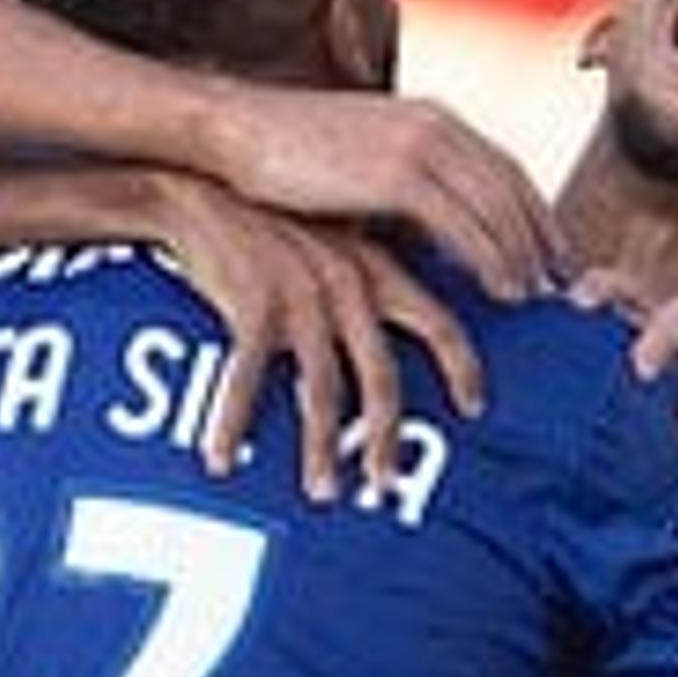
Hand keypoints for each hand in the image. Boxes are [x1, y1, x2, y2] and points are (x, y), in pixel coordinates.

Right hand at [153, 184, 481, 492]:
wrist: (200, 184)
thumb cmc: (267, 223)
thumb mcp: (333, 241)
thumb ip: (365, 281)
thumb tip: (385, 330)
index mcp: (374, 270)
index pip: (440, 322)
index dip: (463, 367)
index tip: (477, 407)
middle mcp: (347, 285)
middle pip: (381, 378)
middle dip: (384, 439)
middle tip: (384, 485)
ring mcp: (302, 296)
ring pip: (322, 391)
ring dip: (321, 449)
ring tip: (321, 492)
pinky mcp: (253, 305)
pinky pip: (245, 380)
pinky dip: (231, 424)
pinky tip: (218, 459)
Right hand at [207, 83, 559, 297]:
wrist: (232, 131)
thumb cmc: (281, 154)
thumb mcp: (357, 160)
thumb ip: (399, 183)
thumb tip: (421, 227)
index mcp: (429, 117)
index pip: (503, 166)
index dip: (534, 211)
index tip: (553, 251)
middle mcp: (436, 126)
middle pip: (512, 188)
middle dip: (544, 237)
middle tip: (564, 282)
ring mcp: (420, 148)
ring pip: (497, 209)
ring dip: (525, 256)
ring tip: (538, 297)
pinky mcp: (398, 177)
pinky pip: (465, 226)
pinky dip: (493, 260)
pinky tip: (505, 293)